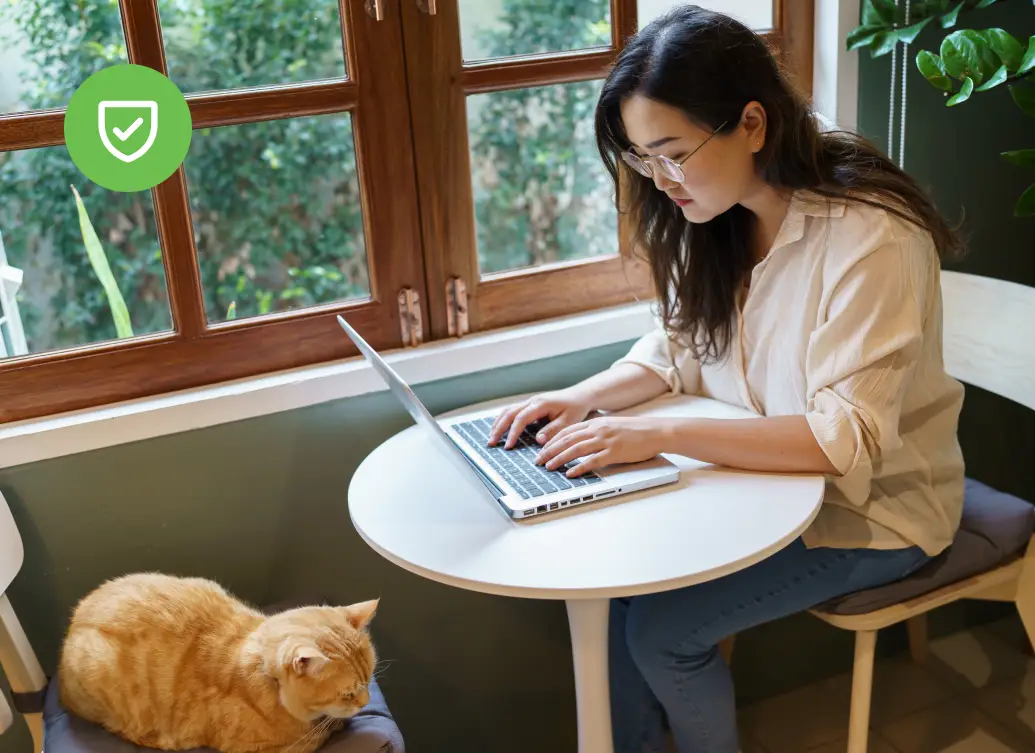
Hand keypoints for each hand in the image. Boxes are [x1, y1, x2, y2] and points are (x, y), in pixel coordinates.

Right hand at [488, 388, 592, 448]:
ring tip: (491, 437)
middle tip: (491, 443)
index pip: (521, 418)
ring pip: (508, 410)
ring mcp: (530, 401)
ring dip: (498, 423)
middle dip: (499, 428)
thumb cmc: (575, 408)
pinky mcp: (530, 405)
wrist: (579, 396)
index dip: (513, 433)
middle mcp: (532, 400)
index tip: (508, 446)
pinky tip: (500, 429)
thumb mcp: (569, 421)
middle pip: (509, 413)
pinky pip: (513, 411)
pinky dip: (504, 420)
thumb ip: (553, 430)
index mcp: (541, 404)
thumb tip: (539, 440)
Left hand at [536, 416, 669, 476]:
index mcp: (596, 423)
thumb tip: (580, 440)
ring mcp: (606, 441)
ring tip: (549, 466)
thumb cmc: (635, 431)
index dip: (552, 440)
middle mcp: (598, 430)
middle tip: (538, 460)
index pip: (567, 430)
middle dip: (550, 450)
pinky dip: (579, 467)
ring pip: (576, 449)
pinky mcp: (614, 453)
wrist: (655, 431)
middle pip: (567, 440)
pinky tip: (570, 473)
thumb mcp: (611, 426)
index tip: (541, 448)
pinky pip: (593, 461)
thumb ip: (596, 431)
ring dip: (559, 458)